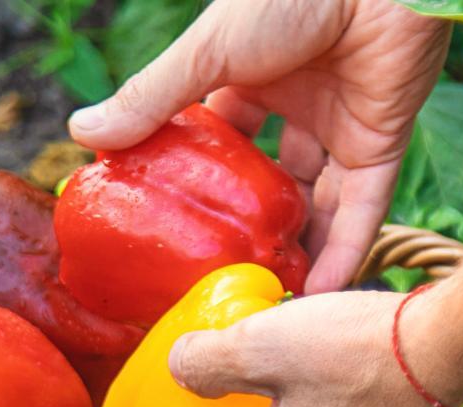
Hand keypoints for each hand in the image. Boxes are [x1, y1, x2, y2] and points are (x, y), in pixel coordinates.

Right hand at [67, 0, 449, 293]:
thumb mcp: (208, 50)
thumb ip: (151, 97)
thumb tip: (78, 133)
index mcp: (252, 73)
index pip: (220, 135)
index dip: (199, 177)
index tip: (170, 225)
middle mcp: (298, 104)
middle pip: (269, 178)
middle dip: (248, 225)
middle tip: (217, 277)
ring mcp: (343, 126)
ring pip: (317, 202)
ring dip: (295, 249)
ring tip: (265, 300)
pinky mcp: (384, 144)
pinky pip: (364, 209)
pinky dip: (344, 250)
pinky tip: (316, 292)